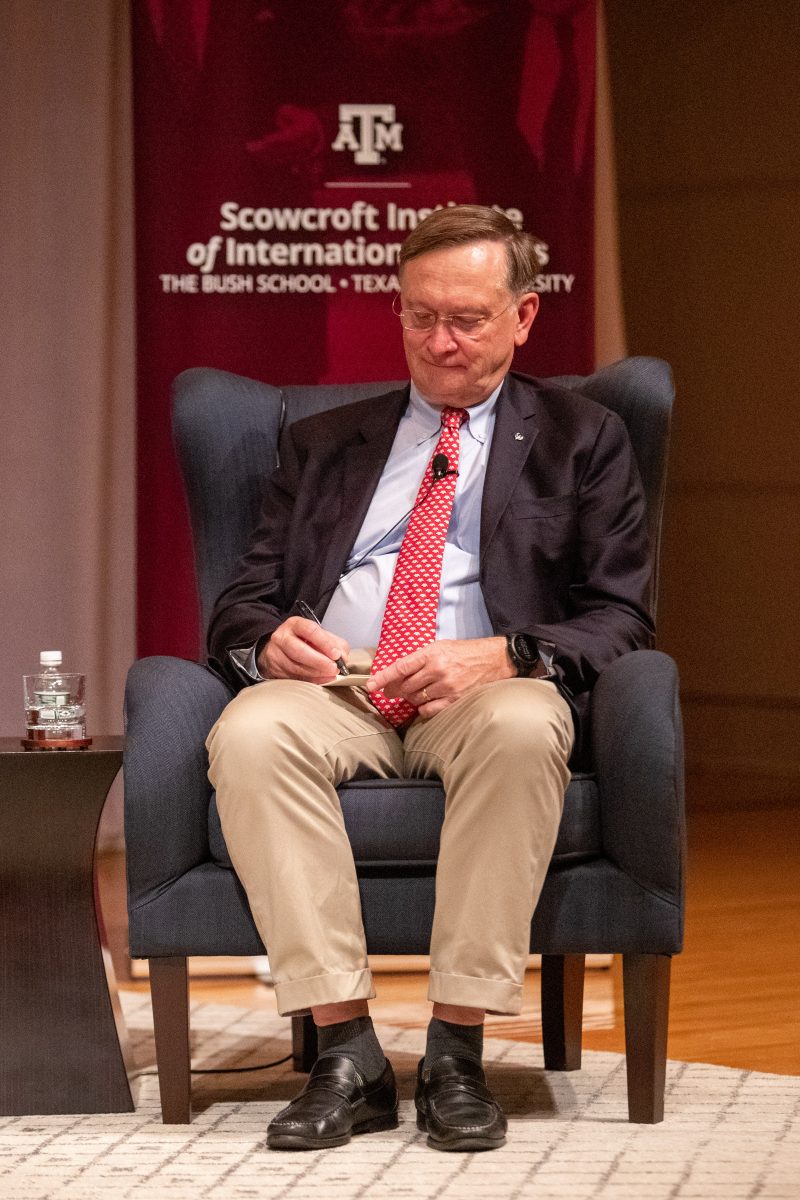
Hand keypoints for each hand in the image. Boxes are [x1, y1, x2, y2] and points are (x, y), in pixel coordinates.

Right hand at [258, 617, 349, 683]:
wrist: (280, 649)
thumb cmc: (302, 640)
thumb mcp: (318, 635)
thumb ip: (334, 643)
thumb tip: (343, 657)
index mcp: (295, 624)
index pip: (310, 630)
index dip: (325, 643)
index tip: (336, 654)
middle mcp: (282, 637)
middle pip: (299, 651)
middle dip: (319, 661)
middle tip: (334, 668)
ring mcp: (276, 654)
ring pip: (296, 667)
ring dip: (317, 673)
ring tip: (330, 674)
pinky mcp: (275, 670)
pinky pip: (294, 678)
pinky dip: (312, 680)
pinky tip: (322, 680)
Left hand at [366, 637, 514, 716]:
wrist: (495, 659)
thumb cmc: (466, 652)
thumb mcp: (441, 647)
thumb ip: (419, 660)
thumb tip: (397, 676)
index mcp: (431, 653)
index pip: (400, 667)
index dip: (383, 678)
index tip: (371, 685)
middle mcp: (437, 669)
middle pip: (405, 686)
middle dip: (396, 690)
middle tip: (393, 691)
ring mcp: (447, 686)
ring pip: (415, 699)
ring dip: (412, 698)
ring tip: (418, 692)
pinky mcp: (455, 699)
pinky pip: (429, 710)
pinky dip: (424, 708)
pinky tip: (428, 702)